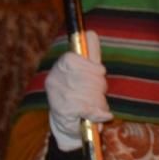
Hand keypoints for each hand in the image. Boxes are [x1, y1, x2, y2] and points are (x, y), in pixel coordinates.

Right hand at [45, 31, 111, 150]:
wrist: (69, 125)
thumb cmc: (81, 94)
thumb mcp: (86, 71)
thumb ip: (90, 54)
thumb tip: (90, 33)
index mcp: (60, 67)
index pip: (74, 58)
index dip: (92, 67)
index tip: (100, 72)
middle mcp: (55, 79)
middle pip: (88, 76)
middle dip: (100, 87)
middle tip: (99, 94)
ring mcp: (58, 95)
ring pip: (90, 93)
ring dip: (100, 102)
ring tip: (98, 106)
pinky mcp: (63, 111)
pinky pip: (89, 109)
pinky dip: (100, 113)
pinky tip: (103, 116)